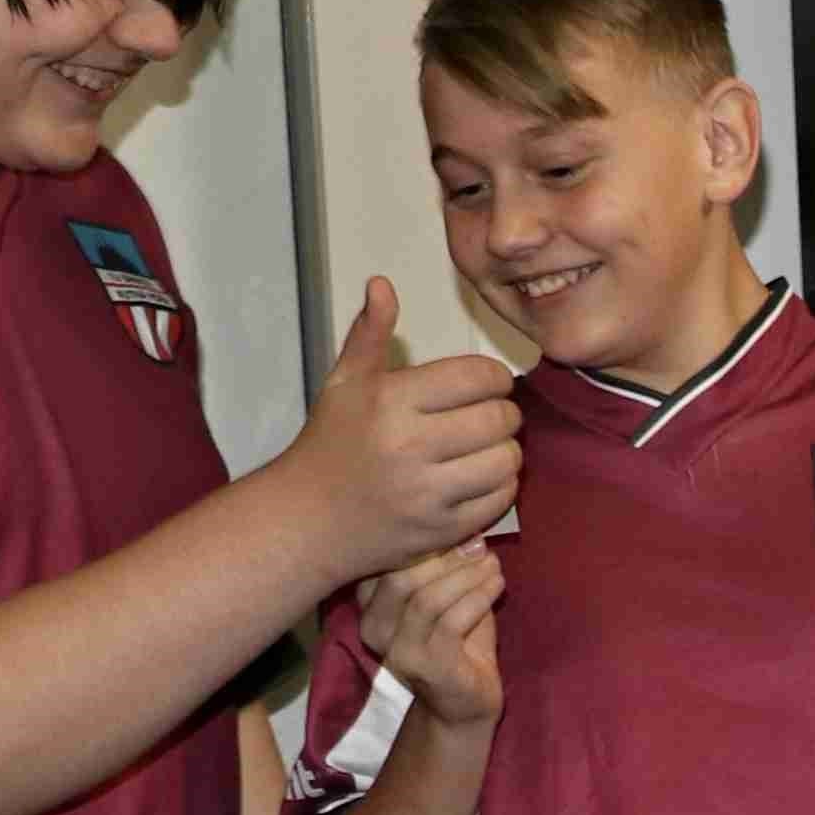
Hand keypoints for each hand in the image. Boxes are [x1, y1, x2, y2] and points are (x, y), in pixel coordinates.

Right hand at [277, 276, 521, 584]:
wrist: (307, 519)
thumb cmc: (330, 444)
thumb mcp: (343, 382)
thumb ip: (369, 333)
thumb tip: (382, 284)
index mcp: (389, 401)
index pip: (476, 377)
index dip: (493, 377)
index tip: (487, 383)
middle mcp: (410, 446)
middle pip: (499, 418)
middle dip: (504, 412)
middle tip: (491, 414)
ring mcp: (427, 493)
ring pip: (507, 459)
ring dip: (506, 450)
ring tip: (486, 445)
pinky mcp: (441, 530)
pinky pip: (500, 500)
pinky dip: (501, 486)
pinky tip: (479, 477)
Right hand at [360, 538, 506, 735]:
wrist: (465, 704)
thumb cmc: (458, 645)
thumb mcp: (449, 598)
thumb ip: (449, 567)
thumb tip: (468, 528)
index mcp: (371, 605)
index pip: (384, 561)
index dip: (423, 539)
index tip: (460, 526)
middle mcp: (374, 628)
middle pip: (400, 577)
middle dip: (445, 556)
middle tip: (479, 545)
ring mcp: (398, 650)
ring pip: (426, 598)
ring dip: (466, 576)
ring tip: (493, 564)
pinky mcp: (428, 666)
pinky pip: (451, 622)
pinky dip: (478, 597)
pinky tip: (498, 584)